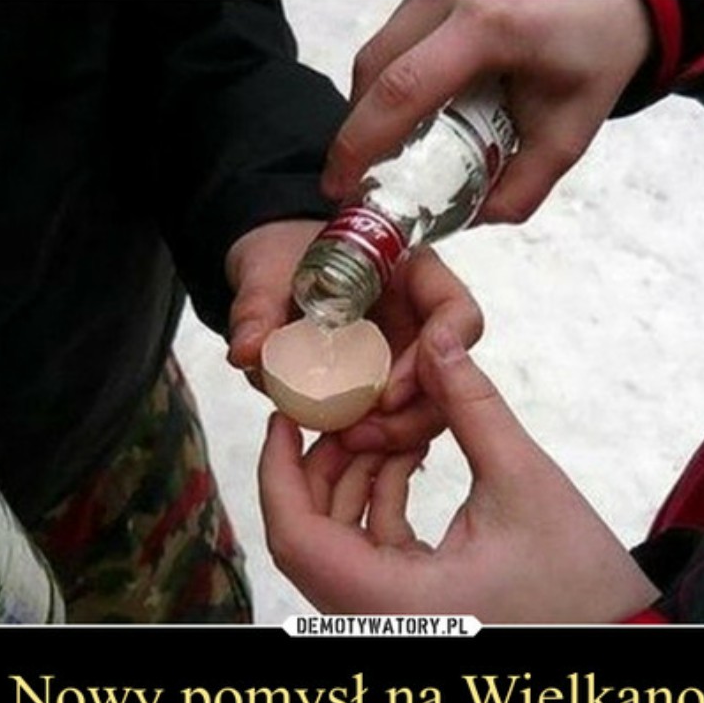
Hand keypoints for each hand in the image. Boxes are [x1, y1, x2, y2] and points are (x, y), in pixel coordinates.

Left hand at [225, 222, 482, 446]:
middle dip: (413, 414)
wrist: (268, 277)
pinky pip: (395, 420)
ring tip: (345, 441)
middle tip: (364, 432)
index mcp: (409, 274)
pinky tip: (341, 447)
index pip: (455, 312)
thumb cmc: (279, 255)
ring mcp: (404, 357)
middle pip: (450, 375)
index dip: (438, 355)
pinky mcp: (381, 389)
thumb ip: (258, 307)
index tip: (388, 390)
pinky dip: (375, 438)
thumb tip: (248, 351)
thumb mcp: (264, 270)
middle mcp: (418, 319)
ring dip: (394, 433)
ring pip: (428, 406)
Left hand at [259, 320, 659, 622]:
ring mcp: (390, 621)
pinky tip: (411, 455)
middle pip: (312, 532)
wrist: (622, 637)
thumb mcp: (525, 484)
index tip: (285, 412)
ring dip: (356, 477)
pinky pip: (370, 552)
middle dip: (324, 462)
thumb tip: (439, 341)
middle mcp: (375, 621)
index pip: (296, 535)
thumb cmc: (581, 582)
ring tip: (390, 422)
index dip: (278, 469)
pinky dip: (381, 502)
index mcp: (389, 604)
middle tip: (346, 403)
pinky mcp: (411, 613)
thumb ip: (471, 408)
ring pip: (339, 541)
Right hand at [322, 0, 652, 223]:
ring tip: (382, 151)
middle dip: (357, 130)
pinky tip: (407, 115)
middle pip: (375, 68)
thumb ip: (518, 191)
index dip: (360, 143)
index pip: (402, 90)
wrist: (614, 0)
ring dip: (371, 105)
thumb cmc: (594, 58)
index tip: (340, 185)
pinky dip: (390, 80)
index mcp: (489, 29)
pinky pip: (395, 37)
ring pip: (378, 50)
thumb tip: (465, 219)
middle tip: (354, 179)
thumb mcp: (567, 137)